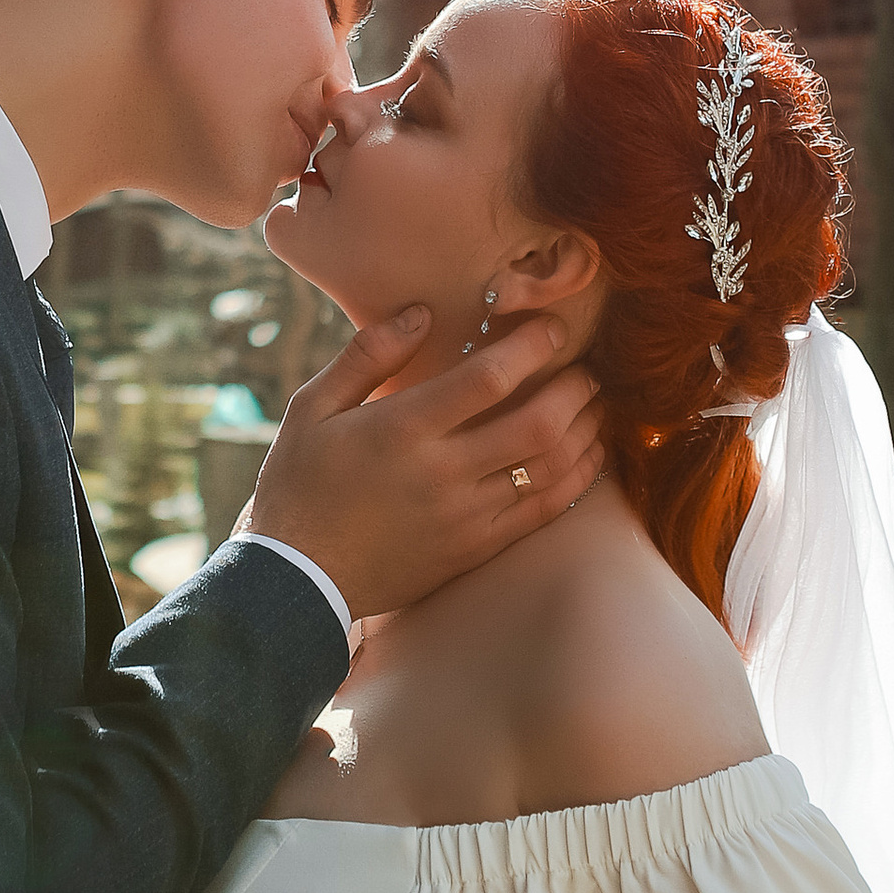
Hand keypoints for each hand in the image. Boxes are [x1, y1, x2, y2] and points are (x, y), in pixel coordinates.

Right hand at [240, 310, 606, 619]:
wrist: (296, 580)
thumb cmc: (299, 483)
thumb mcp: (311, 408)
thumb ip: (366, 355)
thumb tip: (420, 312)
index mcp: (402, 430)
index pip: (487, 379)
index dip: (530, 347)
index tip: (552, 328)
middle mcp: (442, 473)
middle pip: (537, 425)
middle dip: (574, 390)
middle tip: (587, 369)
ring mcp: (464, 517)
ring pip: (549, 470)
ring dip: (585, 433)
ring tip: (597, 406)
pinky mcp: (474, 550)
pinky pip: (542, 513)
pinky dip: (575, 481)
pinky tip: (587, 458)